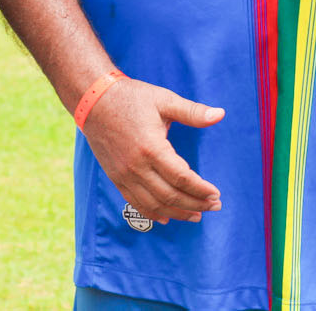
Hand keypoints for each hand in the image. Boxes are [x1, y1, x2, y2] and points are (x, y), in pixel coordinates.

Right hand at [79, 79, 222, 223]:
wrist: (94, 101)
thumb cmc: (132, 98)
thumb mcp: (164, 100)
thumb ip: (193, 112)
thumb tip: (221, 114)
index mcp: (151, 147)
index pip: (181, 178)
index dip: (201, 189)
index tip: (216, 194)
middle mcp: (137, 166)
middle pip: (170, 195)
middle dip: (195, 204)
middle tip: (214, 206)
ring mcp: (124, 175)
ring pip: (154, 204)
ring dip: (177, 213)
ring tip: (196, 215)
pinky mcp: (116, 177)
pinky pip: (135, 203)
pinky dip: (152, 213)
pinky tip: (167, 218)